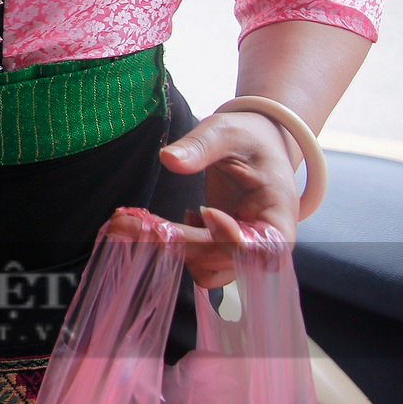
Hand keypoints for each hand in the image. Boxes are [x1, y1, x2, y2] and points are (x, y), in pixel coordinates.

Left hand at [149, 110, 300, 286]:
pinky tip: (170, 223)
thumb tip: (169, 159)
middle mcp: (264, 241)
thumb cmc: (246, 137)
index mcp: (279, 213)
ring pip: (208, 271)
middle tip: (123, 223)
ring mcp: (242, 250)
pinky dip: (177, 251)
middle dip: (176, 242)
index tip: (204, 211)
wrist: (255, 145)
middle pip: (223, 259)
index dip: (233, 239)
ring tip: (135, 223)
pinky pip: (199, 265)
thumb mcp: (225, 132)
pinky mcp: (222, 249)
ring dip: (170, 251)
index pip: (266, 247)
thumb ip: (201, 146)